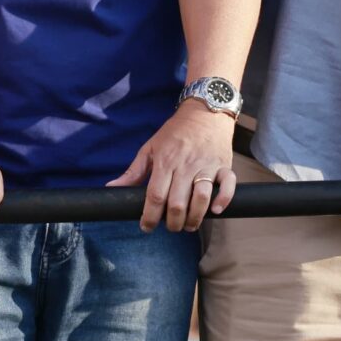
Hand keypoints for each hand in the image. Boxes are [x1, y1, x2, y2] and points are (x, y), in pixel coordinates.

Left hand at [109, 102, 238, 231]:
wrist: (204, 112)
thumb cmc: (175, 132)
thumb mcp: (150, 148)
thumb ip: (133, 172)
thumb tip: (112, 188)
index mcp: (165, 162)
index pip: (155, 195)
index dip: (149, 216)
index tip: (146, 227)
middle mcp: (185, 166)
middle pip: (178, 202)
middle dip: (172, 222)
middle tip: (170, 227)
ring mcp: (206, 166)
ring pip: (201, 198)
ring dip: (195, 217)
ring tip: (189, 225)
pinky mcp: (224, 166)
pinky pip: (228, 186)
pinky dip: (223, 200)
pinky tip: (215, 211)